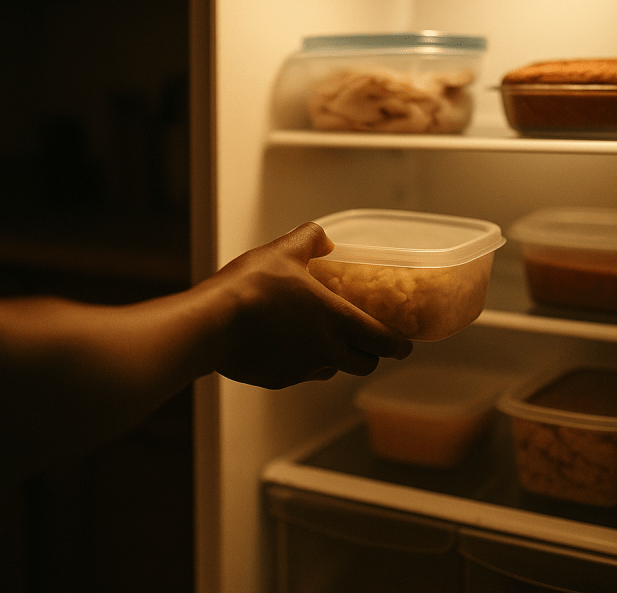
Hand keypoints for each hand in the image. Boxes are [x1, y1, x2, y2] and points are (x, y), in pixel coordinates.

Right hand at [203, 222, 412, 388]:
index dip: (399, 344)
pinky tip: (288, 346)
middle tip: (368, 340)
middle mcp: (326, 351)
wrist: (211, 325)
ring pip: (332, 370)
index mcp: (337, 321)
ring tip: (326, 340)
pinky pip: (301, 374)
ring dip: (337, 359)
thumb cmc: (251, 287)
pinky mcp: (278, 379)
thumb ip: (310, 240)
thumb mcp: (284, 250)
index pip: (383, 342)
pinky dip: (303, 363)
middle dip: (371, 354)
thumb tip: (323, 237)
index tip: (404, 343)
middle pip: (364, 364)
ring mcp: (302, 369)